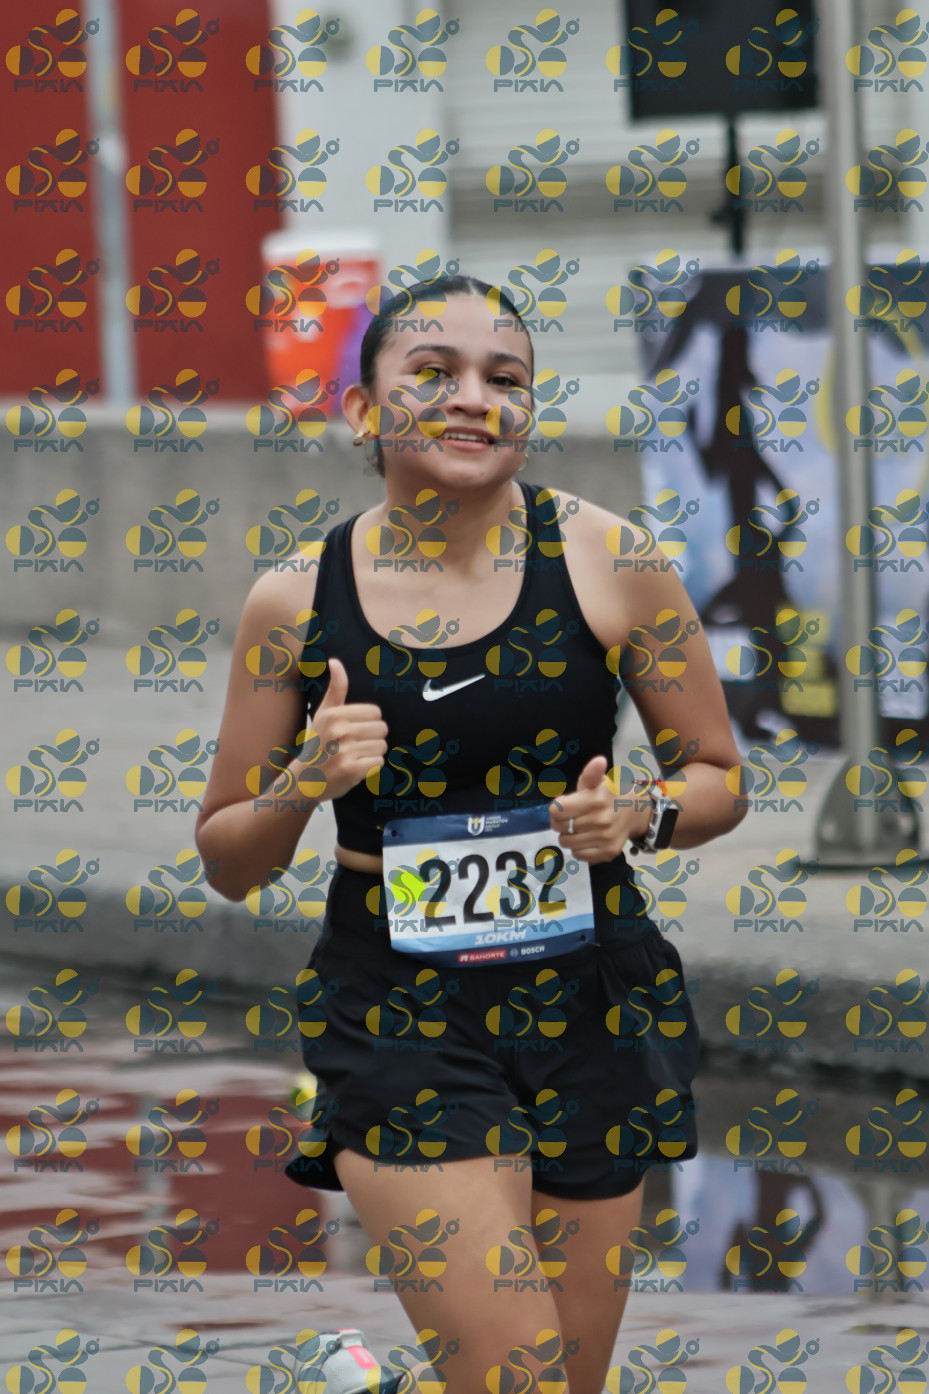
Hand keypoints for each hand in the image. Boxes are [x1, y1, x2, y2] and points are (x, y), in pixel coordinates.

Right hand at [296, 658, 387, 801]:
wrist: (305, 780)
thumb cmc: (318, 743)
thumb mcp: (324, 713)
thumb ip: (336, 688)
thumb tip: (335, 660)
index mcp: (334, 714)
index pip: (376, 713)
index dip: (368, 723)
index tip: (353, 731)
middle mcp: (339, 731)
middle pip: (382, 730)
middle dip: (372, 739)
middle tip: (353, 746)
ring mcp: (345, 752)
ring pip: (382, 747)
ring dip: (371, 754)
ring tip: (353, 757)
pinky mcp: (351, 770)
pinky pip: (379, 763)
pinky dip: (371, 767)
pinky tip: (355, 768)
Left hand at [548, 755, 647, 864]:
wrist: (636, 812)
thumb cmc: (611, 794)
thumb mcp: (599, 781)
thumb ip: (591, 773)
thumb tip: (598, 761)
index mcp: (595, 800)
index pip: (556, 811)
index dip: (556, 808)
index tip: (564, 806)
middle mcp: (600, 820)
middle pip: (559, 827)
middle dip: (561, 822)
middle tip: (571, 817)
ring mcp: (604, 838)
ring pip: (566, 843)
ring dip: (568, 836)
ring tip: (578, 828)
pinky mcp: (607, 852)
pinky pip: (578, 855)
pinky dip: (578, 848)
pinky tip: (586, 838)